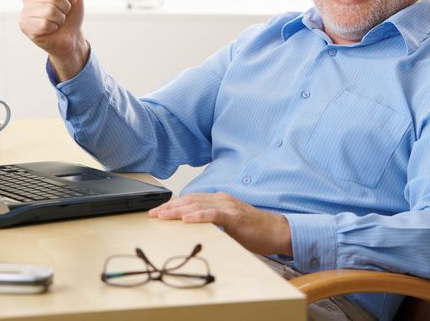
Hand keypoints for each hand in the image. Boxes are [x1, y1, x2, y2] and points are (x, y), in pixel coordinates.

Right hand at [19, 0, 88, 79]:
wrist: (71, 38)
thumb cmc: (70, 14)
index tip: (69, 1)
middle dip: (65, 7)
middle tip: (63, 14)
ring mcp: (25, 12)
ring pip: (50, 9)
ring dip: (60, 18)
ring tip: (57, 22)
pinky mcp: (25, 27)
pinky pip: (45, 23)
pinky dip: (54, 28)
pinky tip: (50, 30)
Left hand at [149, 192, 292, 256]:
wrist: (277, 231)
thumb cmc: (254, 231)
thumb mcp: (228, 225)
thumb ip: (212, 223)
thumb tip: (193, 230)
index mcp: (219, 200)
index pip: (191, 200)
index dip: (173, 205)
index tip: (158, 212)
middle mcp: (221, 199)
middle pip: (190, 200)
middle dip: (169, 207)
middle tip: (153, 214)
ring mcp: (228, 205)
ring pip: (197, 205)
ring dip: (177, 211)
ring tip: (162, 216)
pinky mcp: (234, 216)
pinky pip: (212, 214)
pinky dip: (198, 215)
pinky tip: (186, 219)